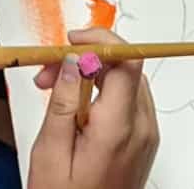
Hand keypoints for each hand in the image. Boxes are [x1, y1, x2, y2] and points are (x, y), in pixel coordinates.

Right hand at [29, 29, 157, 188]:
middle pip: (125, 68)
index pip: (127, 61)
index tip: (71, 40)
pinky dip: (102, 93)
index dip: (101, 40)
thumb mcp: (51, 153)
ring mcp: (146, 136)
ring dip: (92, 76)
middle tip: (47, 73)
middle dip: (86, 59)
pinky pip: (127, 102)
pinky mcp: (142, 142)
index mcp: (119, 129)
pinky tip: (74, 107)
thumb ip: (63, 102)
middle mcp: (141, 129)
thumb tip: (73, 61)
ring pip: (126, 83)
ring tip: (54, 91)